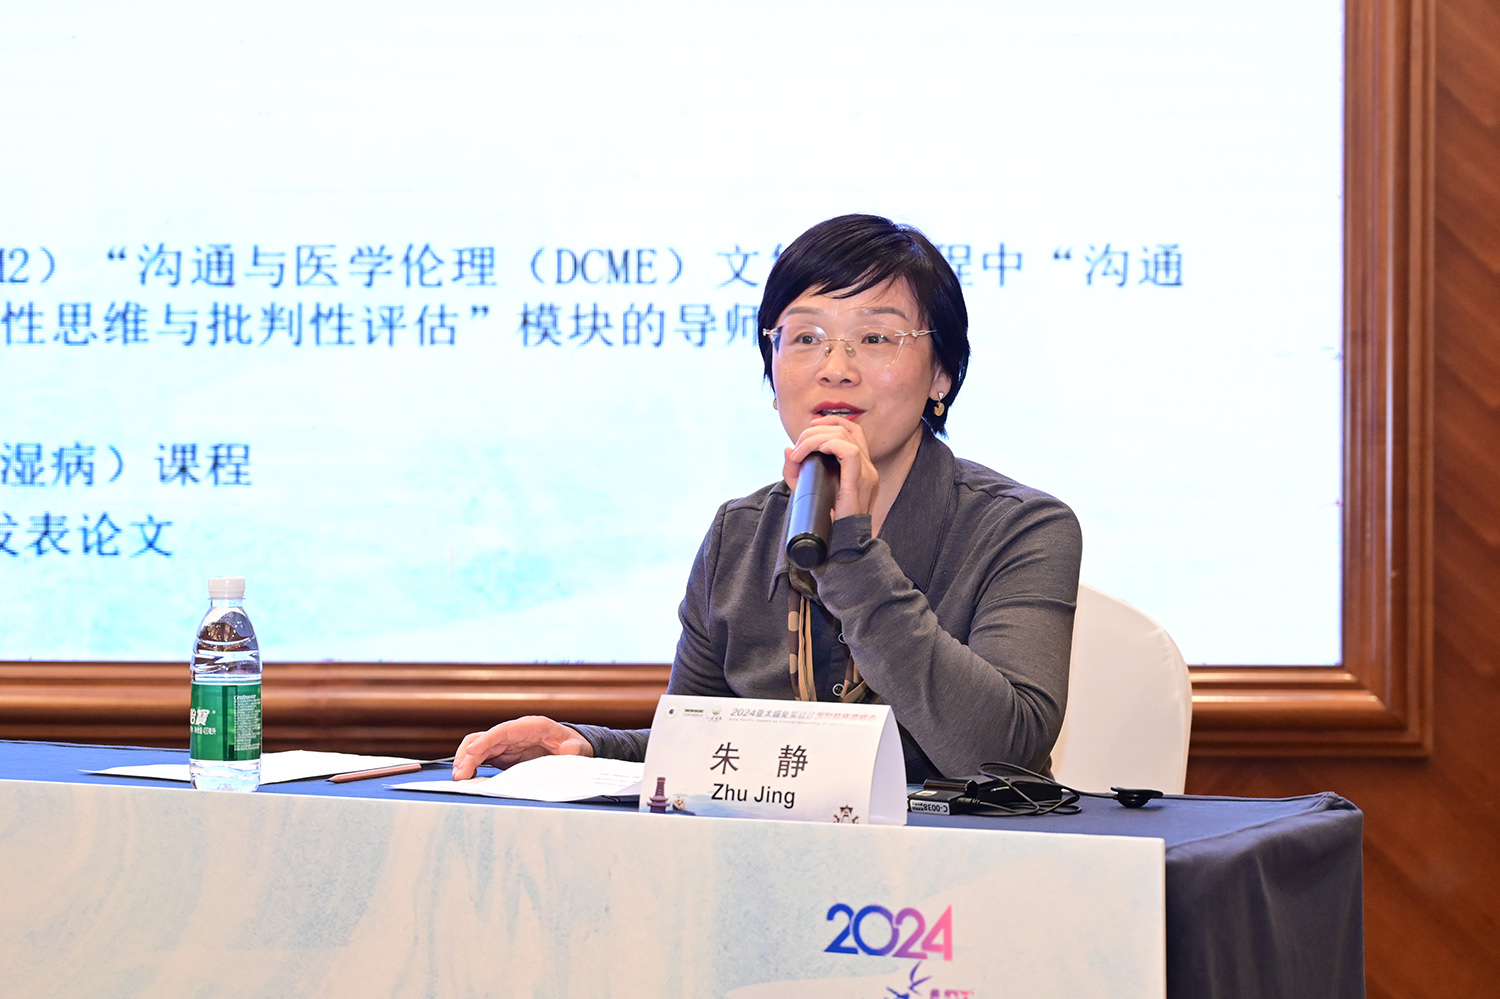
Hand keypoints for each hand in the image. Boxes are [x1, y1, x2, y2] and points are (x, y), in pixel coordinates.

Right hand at [451, 715, 593, 778]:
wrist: (571, 748)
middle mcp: (514, 732)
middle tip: (460, 775)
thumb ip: (574, 748)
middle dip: (469, 755)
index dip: (486, 739)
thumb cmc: (573, 744)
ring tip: (459, 777)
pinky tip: (466, 777)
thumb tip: (569, 749)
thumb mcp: (579, 747)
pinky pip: (482, 756)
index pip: (503, 730)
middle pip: (484, 738)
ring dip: (465, 760)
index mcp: (531, 726)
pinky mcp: (502, 754)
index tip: (472, 751)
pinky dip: (471, 765)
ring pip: (478, 746)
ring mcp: (506, 743)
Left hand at [783, 416, 878, 522]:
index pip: (854, 430)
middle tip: (798, 444)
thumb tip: (788, 450)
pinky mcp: (860, 481)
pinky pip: (848, 450)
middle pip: (847, 428)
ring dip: (816, 437)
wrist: (841, 544)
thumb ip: (796, 471)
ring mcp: (867, 473)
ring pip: (845, 435)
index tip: (810, 427)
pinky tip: (812, 453)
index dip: (832, 421)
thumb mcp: (807, 490)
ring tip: (799, 451)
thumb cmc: (827, 520)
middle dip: (816, 430)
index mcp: (861, 467)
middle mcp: (868, 467)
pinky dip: (826, 445)